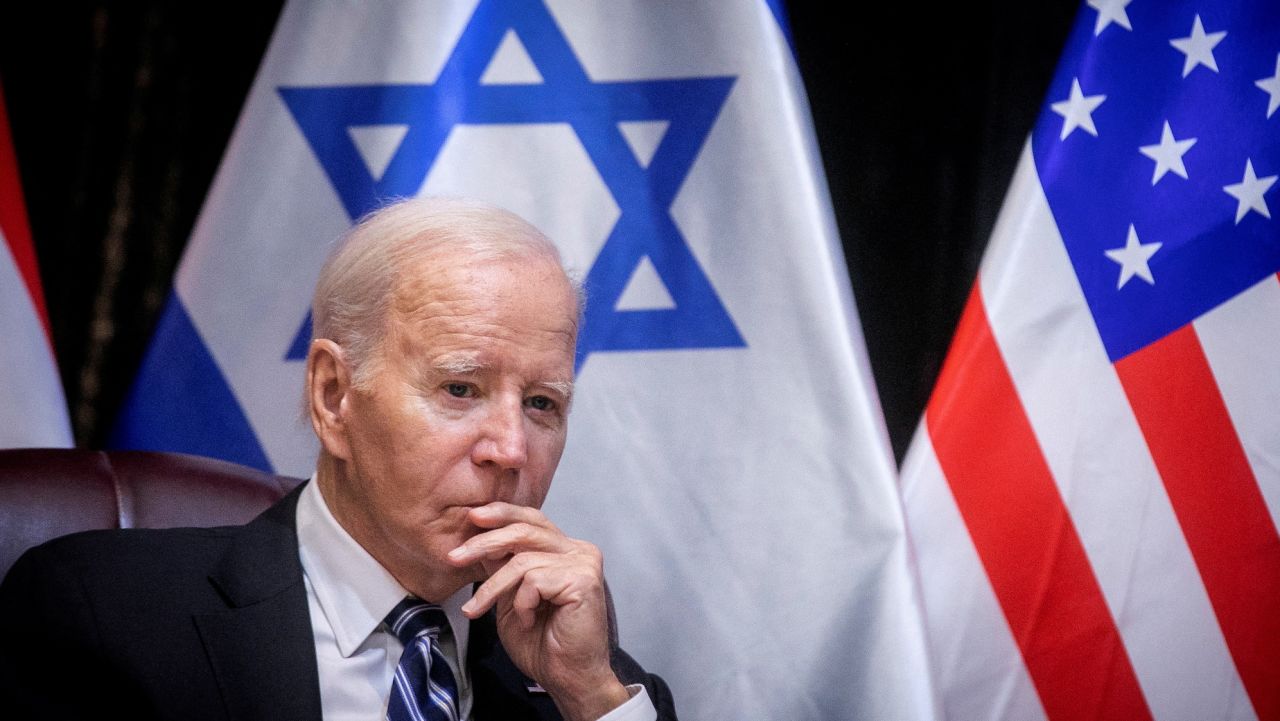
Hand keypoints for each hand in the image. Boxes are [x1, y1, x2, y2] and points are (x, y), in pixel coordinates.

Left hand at [447, 503, 629, 720]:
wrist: (567, 677)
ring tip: (478, 609)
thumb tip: (481, 540)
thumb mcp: (512, 596)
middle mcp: (579, 550)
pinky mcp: (583, 580)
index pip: (533, 520)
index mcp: (565, 550)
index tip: (472, 517)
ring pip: (523, 559)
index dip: (502, 514)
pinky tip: (528, 621)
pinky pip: (534, 580)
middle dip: (484, 542)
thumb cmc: (543, 642)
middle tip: (455, 558)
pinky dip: (521, 603)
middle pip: (525, 531)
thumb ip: (504, 567)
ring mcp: (584, 563)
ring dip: (492, 587)